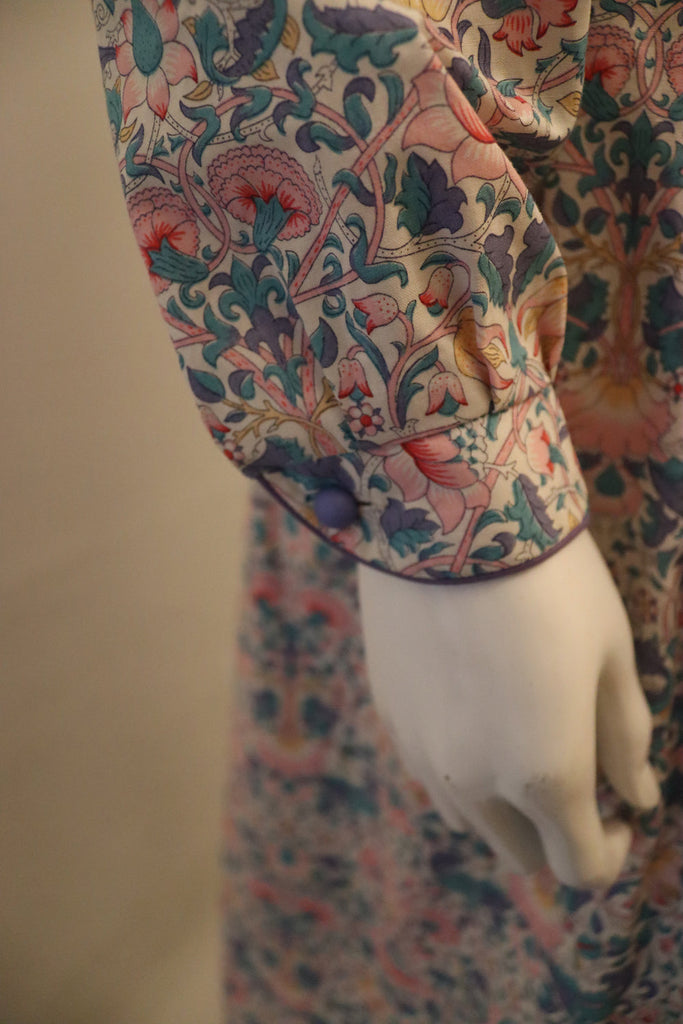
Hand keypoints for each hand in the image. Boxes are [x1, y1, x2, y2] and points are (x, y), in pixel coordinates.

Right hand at [358, 530, 659, 887]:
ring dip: (505, 806)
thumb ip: (624, 739)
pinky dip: (463, 769)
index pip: (581, 865)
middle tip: (574, 774)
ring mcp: (424, 754)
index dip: (609, 847)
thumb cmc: (551, 583)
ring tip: (520, 738)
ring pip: (471, 822)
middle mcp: (477, 783)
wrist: (448, 519)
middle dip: (557, 831)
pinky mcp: (391, 719)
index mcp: (545, 775)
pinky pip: (432, 776)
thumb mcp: (609, 655)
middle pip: (523, 854)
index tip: (617, 809)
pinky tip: (474, 710)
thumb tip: (635, 797)